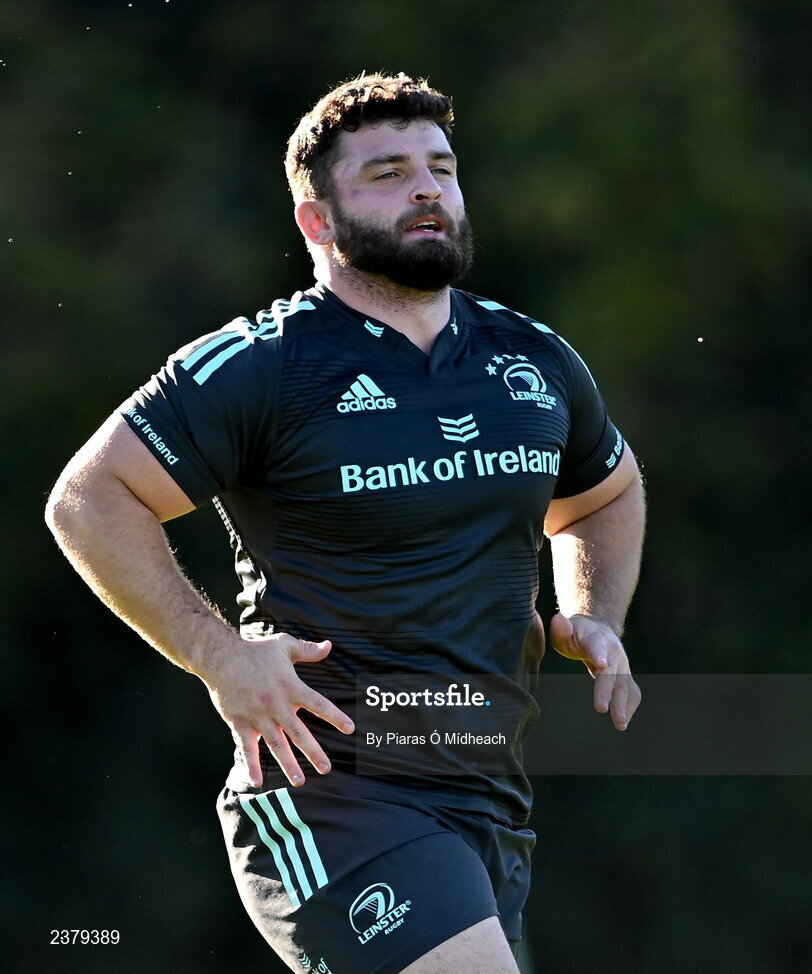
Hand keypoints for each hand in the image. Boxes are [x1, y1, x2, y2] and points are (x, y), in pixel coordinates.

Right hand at [202, 633, 354, 787]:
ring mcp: (258, 717)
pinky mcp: (241, 724)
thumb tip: (329, 646)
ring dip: (288, 764)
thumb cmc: (255, 650)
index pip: (318, 705)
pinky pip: (248, 748)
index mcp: (290, 687)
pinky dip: (252, 764)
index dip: (335, 717)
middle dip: (314, 752)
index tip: (350, 729)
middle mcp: (277, 705)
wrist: (221, 658)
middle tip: (326, 769)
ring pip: (277, 745)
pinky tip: (258, 781)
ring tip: (300, 781)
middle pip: (299, 733)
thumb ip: (307, 650)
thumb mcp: (284, 645)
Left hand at [549, 613, 640, 729]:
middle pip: (611, 672)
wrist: (599, 628)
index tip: (600, 664)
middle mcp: (613, 653)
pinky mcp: (626, 676)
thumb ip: (561, 629)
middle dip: (607, 690)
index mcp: (596, 639)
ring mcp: (622, 665)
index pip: (597, 646)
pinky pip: (632, 692)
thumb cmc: (578, 633)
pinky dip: (630, 707)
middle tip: (601, 708)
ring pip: (625, 685)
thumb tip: (558, 621)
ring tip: (619, 724)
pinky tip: (623, 721)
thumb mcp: (566, 628)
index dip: (598, 654)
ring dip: (623, 704)